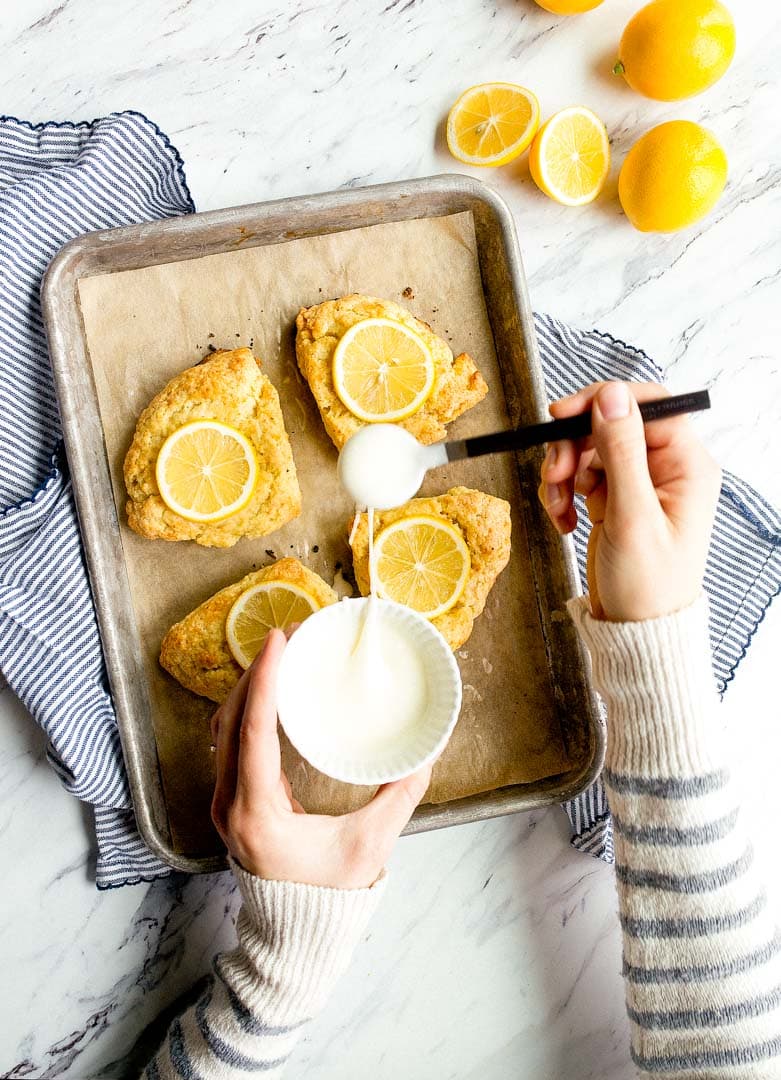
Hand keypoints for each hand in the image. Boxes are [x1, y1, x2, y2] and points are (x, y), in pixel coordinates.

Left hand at [211, 629, 431, 888]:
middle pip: (230, 722)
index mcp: (257, 815)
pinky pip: (230, 744)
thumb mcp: (369, 847)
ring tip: (280, 658)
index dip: (262, 682)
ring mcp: (224, 804)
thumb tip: (424, 754)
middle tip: (288, 639)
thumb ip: (398, 799)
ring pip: (224, 731)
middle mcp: (230, 806)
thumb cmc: (328, 897)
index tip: (278, 642)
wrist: (293, 938)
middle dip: (255, 674)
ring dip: (248, 690)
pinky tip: (272, 696)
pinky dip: (247, 712)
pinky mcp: (231, 803)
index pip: (252, 734)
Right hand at [538, 381, 720, 621]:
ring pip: (590, 450)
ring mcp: (640, 485)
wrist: (636, 632)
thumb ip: (622, 452)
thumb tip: (612, 397)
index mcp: (687, 466)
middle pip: (611, 425)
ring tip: (558, 508)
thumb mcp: (631, 516)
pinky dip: (564, 494)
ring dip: (564, 473)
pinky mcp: (617, 501)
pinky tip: (564, 521)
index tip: (562, 415)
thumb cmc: (647, 586)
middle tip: (553, 473)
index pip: (648, 405)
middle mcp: (667, 469)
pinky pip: (582, 477)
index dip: (602, 402)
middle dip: (574, 446)